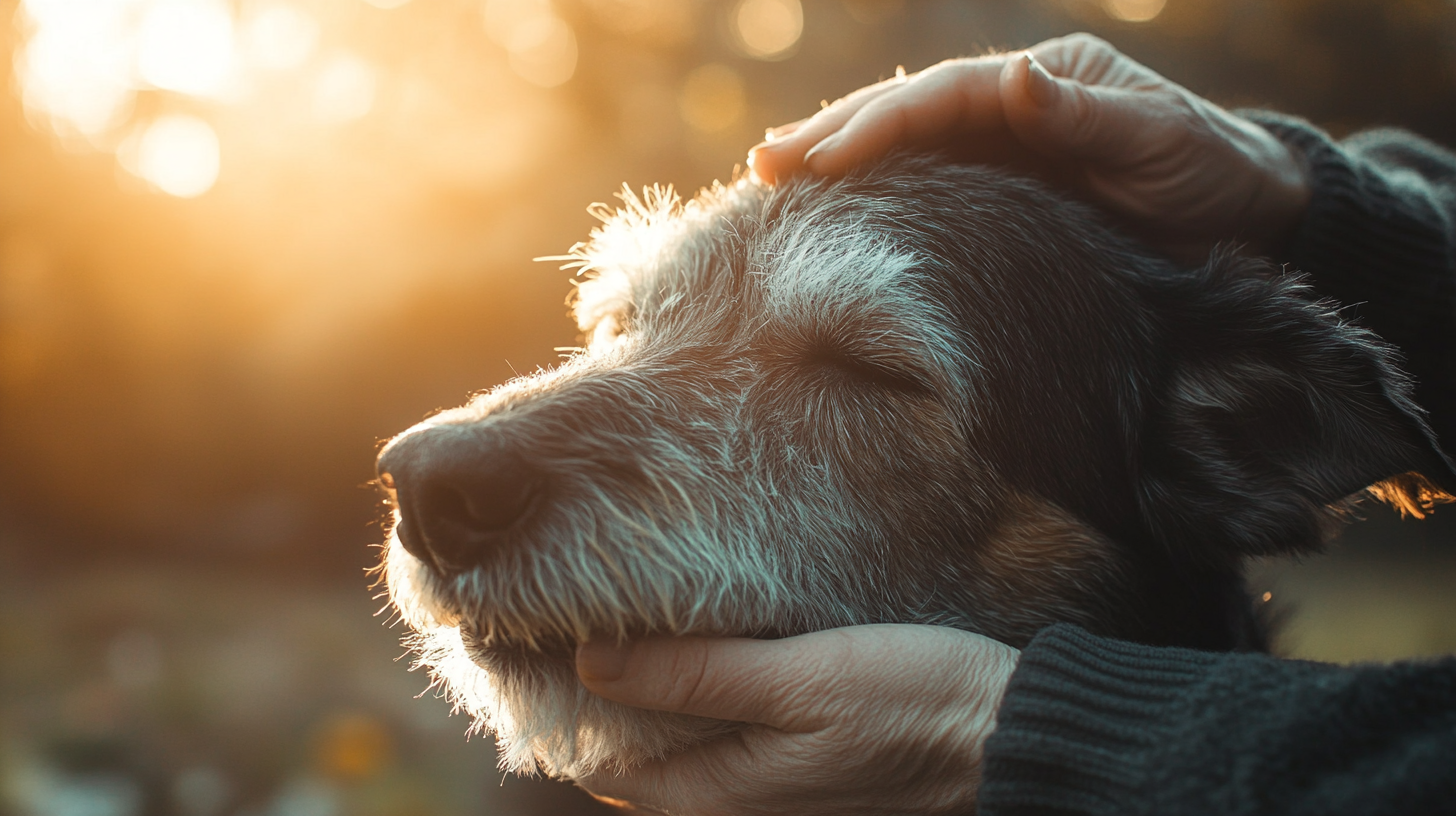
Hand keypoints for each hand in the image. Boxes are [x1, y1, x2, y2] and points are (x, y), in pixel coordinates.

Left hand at [573, 624, 1019, 815]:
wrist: (1007, 736)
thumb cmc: (913, 705)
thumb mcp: (800, 680)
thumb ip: (695, 677)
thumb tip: (590, 661)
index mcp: (717, 796)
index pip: (598, 759)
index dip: (563, 700)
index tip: (539, 634)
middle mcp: (733, 808)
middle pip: (632, 756)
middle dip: (597, 695)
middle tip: (571, 614)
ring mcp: (767, 793)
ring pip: (675, 748)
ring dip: (646, 696)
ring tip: (621, 620)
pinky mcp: (798, 768)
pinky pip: (719, 740)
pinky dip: (693, 701)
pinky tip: (699, 650)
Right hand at [748, 33, 1309, 255]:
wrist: (1249, 215)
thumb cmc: (1211, 171)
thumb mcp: (1158, 139)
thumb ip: (1085, 114)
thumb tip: (1013, 77)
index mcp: (1040, 84)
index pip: (943, 98)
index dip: (880, 125)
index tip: (822, 158)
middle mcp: (1010, 108)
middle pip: (906, 112)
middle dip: (833, 133)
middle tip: (762, 164)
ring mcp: (1002, 150)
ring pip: (905, 146)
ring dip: (838, 155)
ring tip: (769, 172)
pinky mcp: (1002, 192)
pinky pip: (927, 186)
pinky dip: (876, 190)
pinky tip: (833, 202)